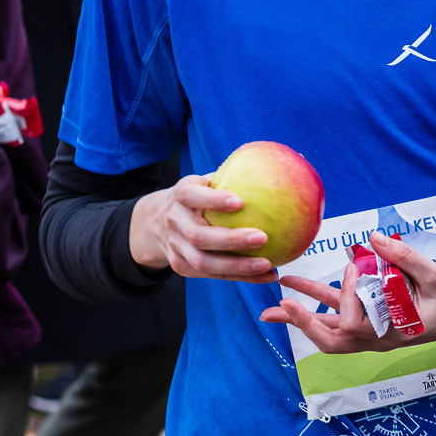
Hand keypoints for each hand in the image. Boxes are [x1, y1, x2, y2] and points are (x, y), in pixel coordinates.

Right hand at [129, 173, 275, 280]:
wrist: (155, 222)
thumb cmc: (195, 197)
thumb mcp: (202, 182)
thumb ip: (230, 174)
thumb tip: (281, 159)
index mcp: (181, 195)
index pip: (193, 196)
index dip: (214, 200)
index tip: (240, 202)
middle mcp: (175, 221)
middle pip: (199, 236)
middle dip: (231, 240)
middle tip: (263, 237)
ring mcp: (175, 247)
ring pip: (204, 263)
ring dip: (237, 266)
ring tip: (267, 264)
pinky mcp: (181, 266)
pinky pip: (213, 276)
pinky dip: (241, 277)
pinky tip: (267, 275)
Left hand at [263, 231, 435, 352]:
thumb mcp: (434, 274)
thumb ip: (404, 256)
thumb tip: (373, 236)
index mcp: (392, 333)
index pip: (352, 323)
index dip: (345, 295)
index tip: (353, 268)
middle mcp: (378, 340)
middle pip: (331, 341)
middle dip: (303, 322)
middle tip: (279, 305)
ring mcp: (373, 337)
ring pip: (331, 335)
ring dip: (303, 319)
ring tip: (274, 307)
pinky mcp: (372, 327)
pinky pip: (340, 324)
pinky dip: (318, 314)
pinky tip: (299, 299)